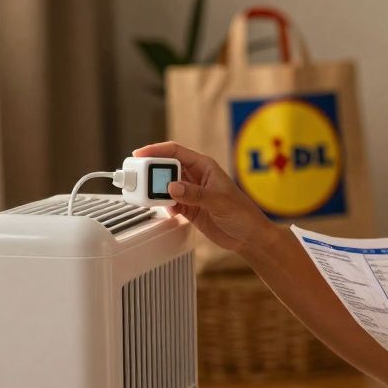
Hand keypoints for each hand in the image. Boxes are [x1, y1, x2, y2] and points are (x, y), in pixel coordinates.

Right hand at [131, 140, 272, 253]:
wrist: (248, 237)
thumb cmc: (243, 214)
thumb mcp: (219, 202)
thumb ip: (195, 194)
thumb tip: (172, 186)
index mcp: (205, 166)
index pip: (176, 152)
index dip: (156, 151)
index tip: (140, 155)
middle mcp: (196, 177)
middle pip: (167, 168)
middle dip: (152, 172)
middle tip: (139, 179)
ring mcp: (191, 193)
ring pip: (166, 185)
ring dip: (155, 190)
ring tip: (148, 196)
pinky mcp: (189, 208)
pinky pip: (169, 202)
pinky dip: (163, 205)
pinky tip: (167, 210)